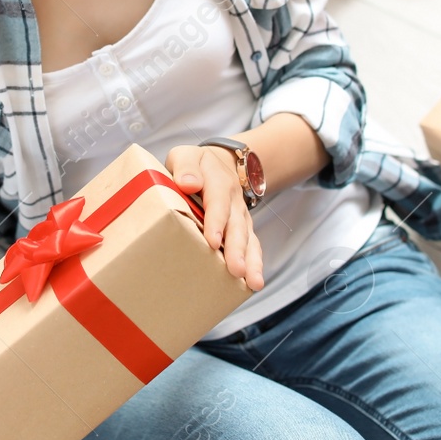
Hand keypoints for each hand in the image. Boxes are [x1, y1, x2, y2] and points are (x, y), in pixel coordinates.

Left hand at [165, 145, 263, 290]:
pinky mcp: (243, 230)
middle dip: (237, 249)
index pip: (218, 202)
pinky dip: (255, 264)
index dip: (216, 221)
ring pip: (249, 240)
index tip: (213, 242)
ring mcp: (241, 217)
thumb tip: (188, 183)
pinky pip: (252, 247)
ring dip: (251, 262)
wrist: (218, 165)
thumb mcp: (185, 156)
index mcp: (218, 182)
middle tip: (236, 270)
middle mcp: (234, 202)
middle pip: (237, 227)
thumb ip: (185, 166)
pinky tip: (254, 284)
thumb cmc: (193, 166)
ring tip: (253, 282)